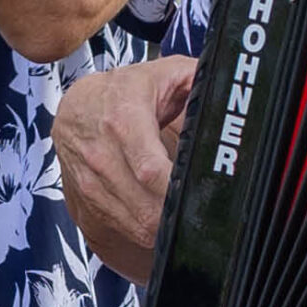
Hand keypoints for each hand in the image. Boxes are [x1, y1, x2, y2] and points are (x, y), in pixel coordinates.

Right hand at [54, 57, 197, 281]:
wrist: (76, 109)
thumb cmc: (123, 92)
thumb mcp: (163, 74)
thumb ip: (198, 78)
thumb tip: (231, 85)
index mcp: (124, 120)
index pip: (150, 168)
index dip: (175, 190)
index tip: (198, 195)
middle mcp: (102, 154)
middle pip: (146, 206)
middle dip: (177, 215)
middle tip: (201, 212)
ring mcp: (92, 182)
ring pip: (136, 223)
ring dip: (165, 228)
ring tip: (186, 217)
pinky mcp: (89, 201)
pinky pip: (125, 228)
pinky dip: (148, 232)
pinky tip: (163, 221)